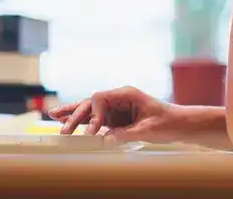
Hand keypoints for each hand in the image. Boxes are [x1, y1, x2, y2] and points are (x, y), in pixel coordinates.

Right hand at [49, 86, 181, 142]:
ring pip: (89, 109)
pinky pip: (94, 119)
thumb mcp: (149, 129)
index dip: (93, 114)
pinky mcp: (115, 119)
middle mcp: (118, 98)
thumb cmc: (167, 123)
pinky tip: (66, 122)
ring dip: (72, 114)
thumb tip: (105, 139)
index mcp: (126, 94)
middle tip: (62, 129)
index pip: (100, 98)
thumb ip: (127, 133)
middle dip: (75, 114)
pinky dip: (81, 122)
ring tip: (53, 116)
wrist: (179, 124)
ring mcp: (115, 108)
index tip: (92, 132)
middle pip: (91, 103)